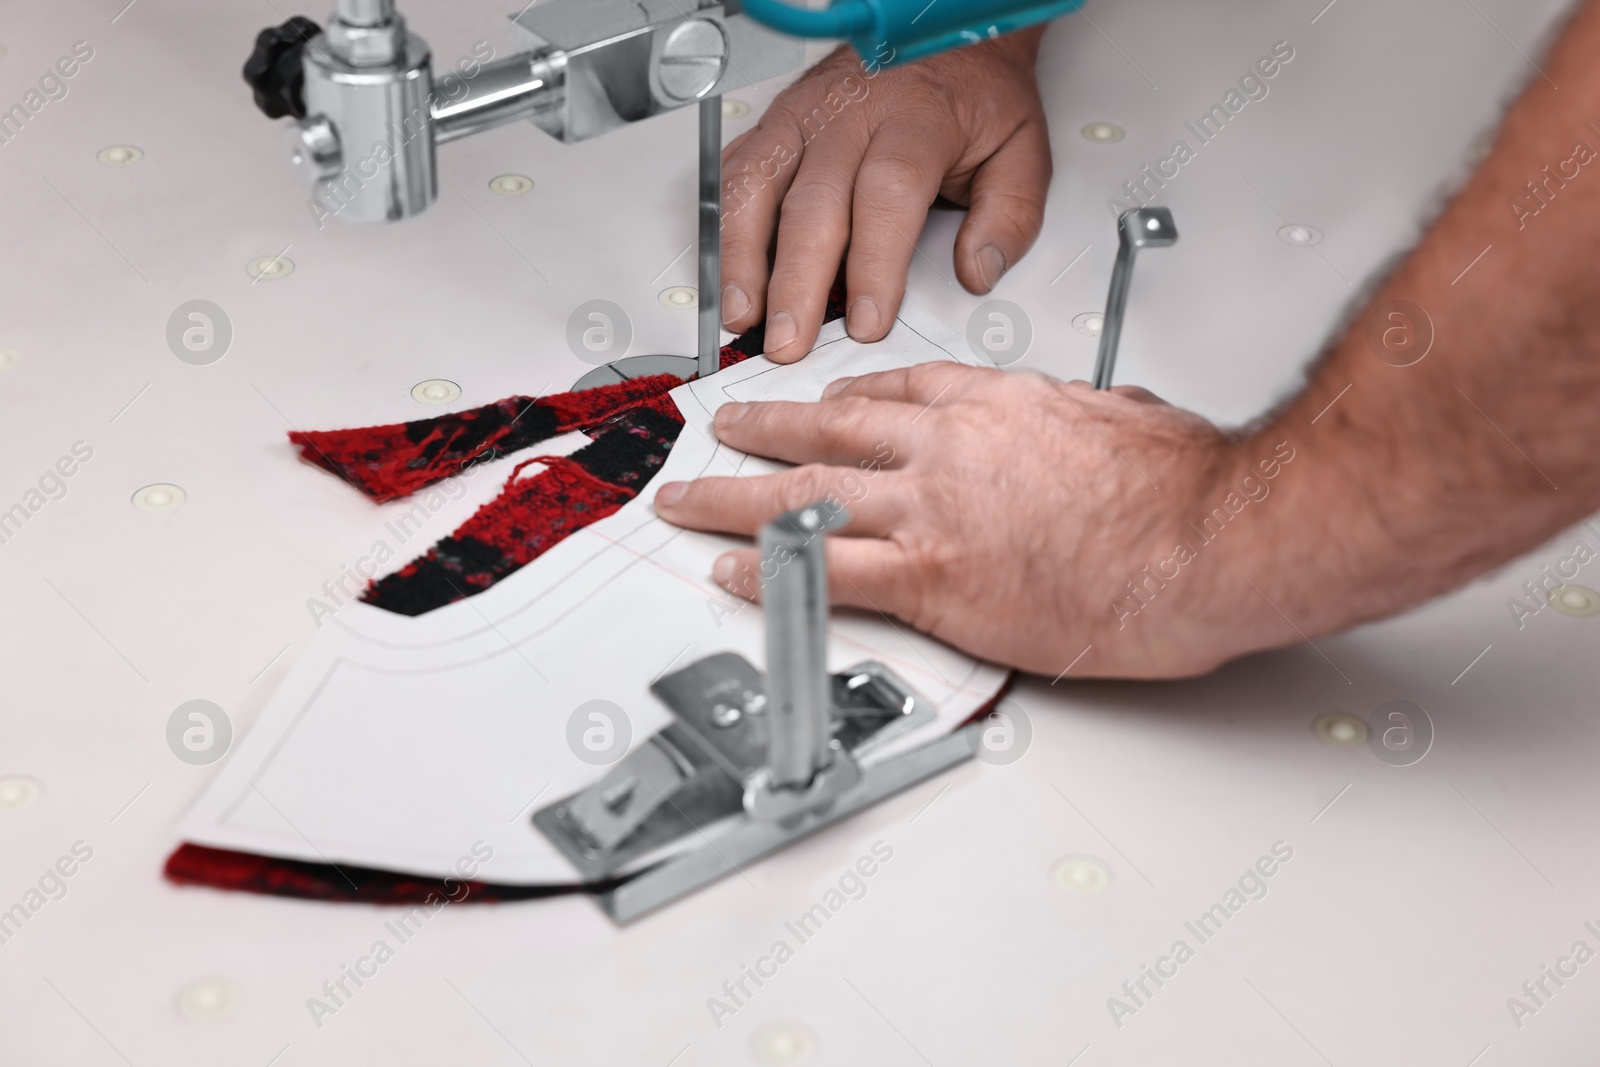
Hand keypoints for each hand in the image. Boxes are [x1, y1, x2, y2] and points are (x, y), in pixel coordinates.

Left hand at [653, 364, 1282, 678]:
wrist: (1209, 541)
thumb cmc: (1186, 488)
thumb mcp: (1127, 418)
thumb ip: (1078, 419)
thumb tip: (1077, 425)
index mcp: (997, 404)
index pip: (897, 388)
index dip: (843, 395)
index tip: (818, 399)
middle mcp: (950, 448)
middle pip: (830, 429)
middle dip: (764, 428)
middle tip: (723, 427)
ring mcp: (933, 512)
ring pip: (806, 496)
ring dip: (735, 497)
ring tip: (690, 500)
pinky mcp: (935, 580)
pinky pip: (827, 573)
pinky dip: (769, 573)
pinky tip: (732, 571)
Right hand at [719, 33, 1051, 361]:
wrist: (942, 36)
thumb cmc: (973, 98)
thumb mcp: (1020, 151)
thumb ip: (1009, 217)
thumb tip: (978, 272)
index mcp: (916, 118)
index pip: (888, 195)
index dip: (874, 265)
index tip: (869, 321)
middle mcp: (850, 114)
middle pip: (812, 204)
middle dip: (796, 283)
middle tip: (791, 341)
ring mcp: (802, 117)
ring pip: (756, 187)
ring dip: (743, 259)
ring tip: (743, 314)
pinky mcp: (774, 124)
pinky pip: (735, 174)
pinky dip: (724, 227)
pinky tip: (726, 271)